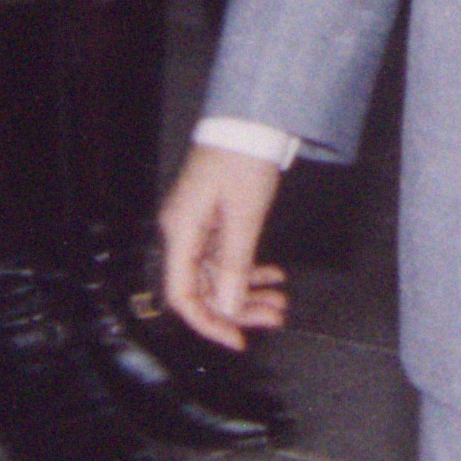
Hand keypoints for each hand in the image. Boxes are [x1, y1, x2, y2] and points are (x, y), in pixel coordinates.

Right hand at [159, 141, 288, 346]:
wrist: (250, 120)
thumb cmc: (243, 158)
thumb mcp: (244, 216)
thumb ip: (234, 266)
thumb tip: (229, 308)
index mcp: (180, 231)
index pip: (182, 294)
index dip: (208, 322)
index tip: (237, 340)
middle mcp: (183, 231)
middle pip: (203, 288)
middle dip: (239, 308)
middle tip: (274, 318)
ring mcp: (198, 225)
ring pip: (218, 274)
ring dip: (248, 290)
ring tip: (280, 302)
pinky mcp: (213, 218)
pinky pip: (226, 256)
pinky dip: (249, 268)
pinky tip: (272, 276)